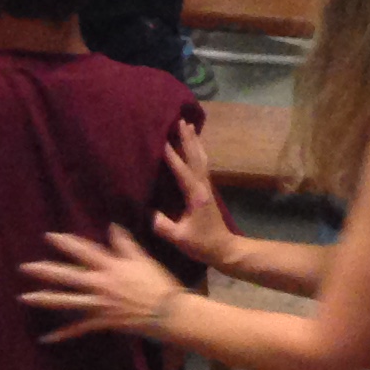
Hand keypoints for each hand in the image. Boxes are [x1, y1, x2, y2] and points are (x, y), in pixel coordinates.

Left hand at [20, 222, 182, 342]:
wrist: (166, 311)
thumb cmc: (157, 283)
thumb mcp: (143, 259)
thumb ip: (125, 244)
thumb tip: (111, 226)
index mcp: (111, 266)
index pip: (84, 251)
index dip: (66, 243)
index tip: (49, 236)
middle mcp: (100, 284)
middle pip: (68, 276)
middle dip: (45, 271)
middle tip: (24, 268)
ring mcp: (98, 305)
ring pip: (66, 302)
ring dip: (44, 300)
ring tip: (24, 298)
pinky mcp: (100, 322)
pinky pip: (77, 329)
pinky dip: (61, 335)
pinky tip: (45, 338)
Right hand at [151, 123, 238, 273]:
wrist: (223, 249)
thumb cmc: (201, 244)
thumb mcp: (178, 237)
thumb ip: (161, 225)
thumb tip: (145, 211)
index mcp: (196, 195)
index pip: (182, 171)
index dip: (172, 156)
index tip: (163, 140)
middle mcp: (203, 186)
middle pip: (196, 157)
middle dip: (188, 139)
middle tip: (180, 121)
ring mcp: (206, 187)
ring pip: (201, 158)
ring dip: (194, 142)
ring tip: (188, 126)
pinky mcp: (206, 190)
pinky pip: (201, 165)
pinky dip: (197, 152)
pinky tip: (193, 148)